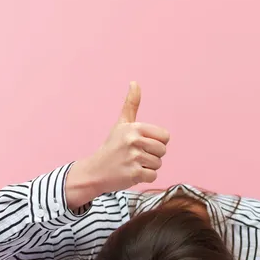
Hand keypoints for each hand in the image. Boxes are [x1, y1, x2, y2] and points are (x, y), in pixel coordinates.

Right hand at [66, 82, 169, 207]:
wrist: (95, 171)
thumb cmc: (112, 146)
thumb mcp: (121, 124)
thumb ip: (131, 104)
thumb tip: (135, 82)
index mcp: (134, 127)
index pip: (165, 136)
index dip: (156, 142)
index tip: (142, 144)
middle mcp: (134, 141)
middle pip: (163, 151)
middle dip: (152, 155)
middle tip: (135, 156)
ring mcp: (134, 158)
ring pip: (158, 164)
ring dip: (148, 167)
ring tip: (132, 164)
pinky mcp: (134, 174)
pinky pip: (153, 176)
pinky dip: (144, 177)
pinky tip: (132, 173)